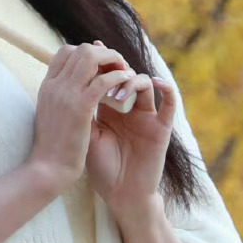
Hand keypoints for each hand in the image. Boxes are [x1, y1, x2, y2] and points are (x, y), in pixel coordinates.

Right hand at [30, 41, 145, 192]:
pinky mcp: (80, 107)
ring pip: (91, 58)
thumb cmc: (52, 147)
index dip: (87, 53)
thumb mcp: (51, 114)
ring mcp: (66, 94)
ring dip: (111, 60)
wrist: (47, 169)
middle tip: (118, 65)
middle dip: (103, 53)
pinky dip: (117, 77)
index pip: (66, 52)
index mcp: (47, 85)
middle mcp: (55, 84)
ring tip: (125, 71)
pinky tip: (127, 82)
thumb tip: (71, 88)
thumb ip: (60, 97)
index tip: (102, 66)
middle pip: (80, 50)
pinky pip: (102, 81)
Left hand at [85, 72, 177, 210]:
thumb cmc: (101, 168)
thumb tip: (72, 79)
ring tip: (116, 95)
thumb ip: (84, 109)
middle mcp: (129, 109)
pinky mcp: (161, 128)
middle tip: (104, 70)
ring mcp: (146, 116)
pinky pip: (170, 104)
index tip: (90, 48)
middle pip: (125, 75)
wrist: (120, 195)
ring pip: (144, 83)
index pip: (106, 77)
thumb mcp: (87, 135)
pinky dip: (168, 89)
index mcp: (109, 109)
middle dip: (115, 67)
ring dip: (130, 81)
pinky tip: (157, 82)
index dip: (100, 62)